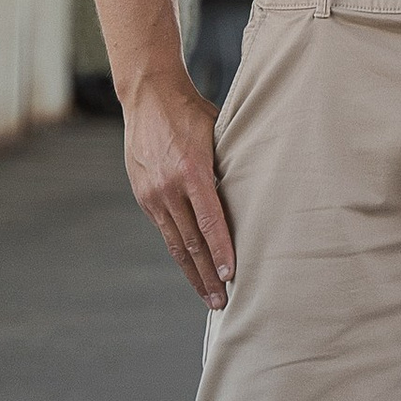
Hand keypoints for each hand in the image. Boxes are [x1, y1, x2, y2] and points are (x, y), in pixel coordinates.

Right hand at [123, 68, 236, 308]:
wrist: (149, 97)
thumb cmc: (192, 112)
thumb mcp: (218, 134)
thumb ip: (229, 167)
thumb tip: (256, 195)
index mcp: (191, 171)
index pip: (210, 222)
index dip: (221, 252)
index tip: (231, 276)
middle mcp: (168, 188)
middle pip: (191, 242)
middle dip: (207, 276)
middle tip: (222, 303)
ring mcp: (153, 194)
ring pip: (176, 243)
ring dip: (192, 272)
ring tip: (208, 296)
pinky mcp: (144, 196)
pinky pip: (165, 230)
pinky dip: (180, 251)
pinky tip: (192, 267)